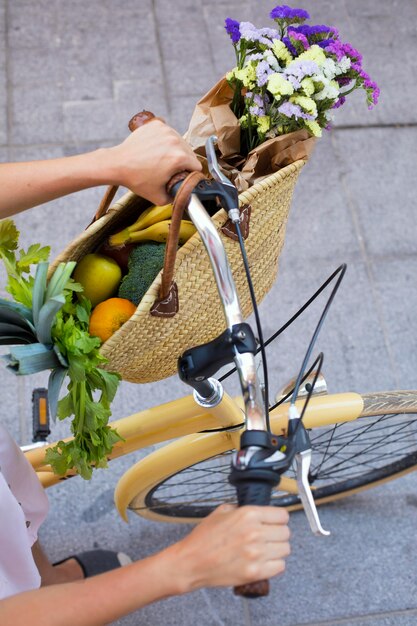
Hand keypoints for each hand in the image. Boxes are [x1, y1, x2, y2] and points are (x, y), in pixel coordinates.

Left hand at [108, 120, 201, 204]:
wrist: (118, 164)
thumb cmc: (137, 180)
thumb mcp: (160, 198)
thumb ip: (177, 197)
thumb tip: (185, 196)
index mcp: (179, 158)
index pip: (197, 166)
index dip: (191, 174)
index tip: (182, 176)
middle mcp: (175, 141)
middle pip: (190, 153)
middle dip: (184, 162)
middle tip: (170, 169)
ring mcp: (166, 130)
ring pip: (181, 142)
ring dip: (176, 150)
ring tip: (162, 159)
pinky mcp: (157, 125)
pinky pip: (169, 134)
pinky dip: (165, 141)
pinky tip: (156, 149)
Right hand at [166, 504, 289, 592]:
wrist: (191, 562)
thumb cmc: (204, 538)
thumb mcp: (221, 511)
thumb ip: (241, 509)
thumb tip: (256, 512)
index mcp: (248, 514)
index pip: (282, 515)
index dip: (278, 519)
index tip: (274, 522)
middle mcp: (255, 533)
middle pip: (286, 532)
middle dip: (278, 534)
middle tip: (268, 537)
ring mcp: (256, 554)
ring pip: (285, 549)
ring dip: (277, 549)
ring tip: (265, 550)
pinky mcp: (255, 572)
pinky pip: (280, 566)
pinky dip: (274, 564)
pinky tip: (263, 561)